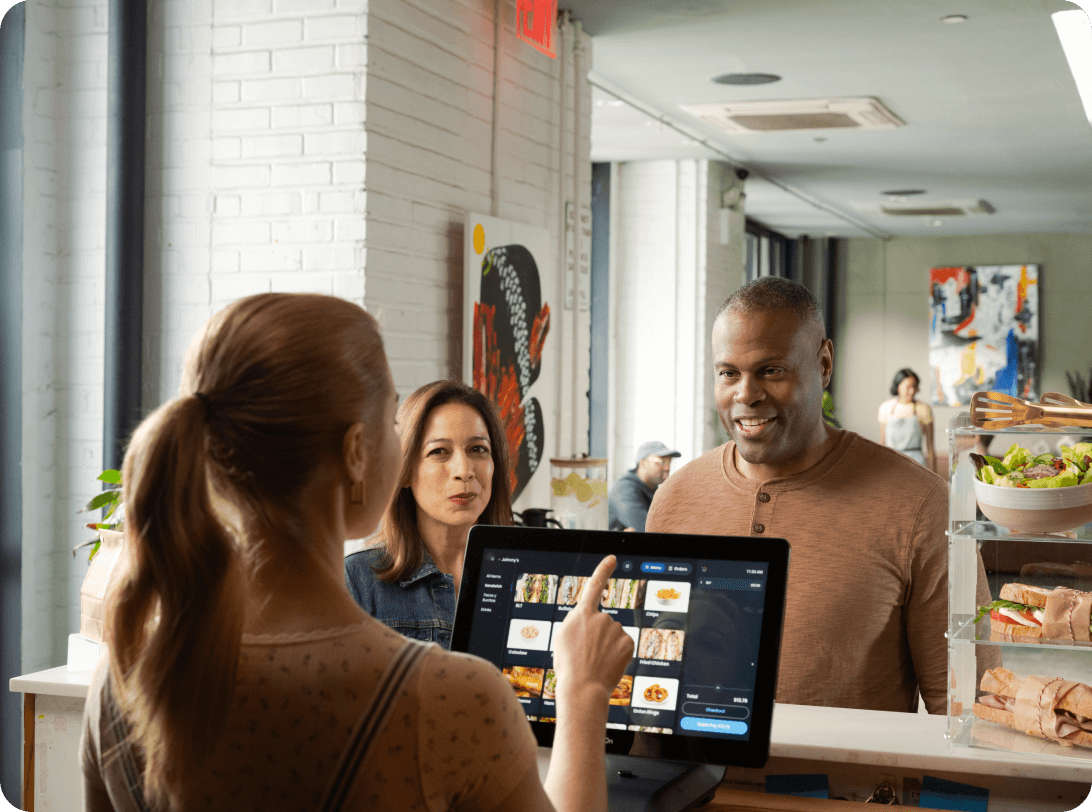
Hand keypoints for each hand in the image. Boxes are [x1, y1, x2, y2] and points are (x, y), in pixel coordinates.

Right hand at [551, 555, 632, 703]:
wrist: (582, 688)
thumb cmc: (568, 665)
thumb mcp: (563, 637)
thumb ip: (577, 622)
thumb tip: (590, 619)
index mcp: (582, 614)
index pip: (594, 585)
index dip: (604, 570)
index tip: (612, 559)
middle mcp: (601, 617)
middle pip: (603, 623)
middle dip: (598, 636)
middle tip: (587, 655)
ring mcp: (616, 629)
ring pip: (613, 635)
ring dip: (607, 647)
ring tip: (595, 662)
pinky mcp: (628, 642)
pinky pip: (623, 645)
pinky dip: (617, 654)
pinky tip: (608, 664)